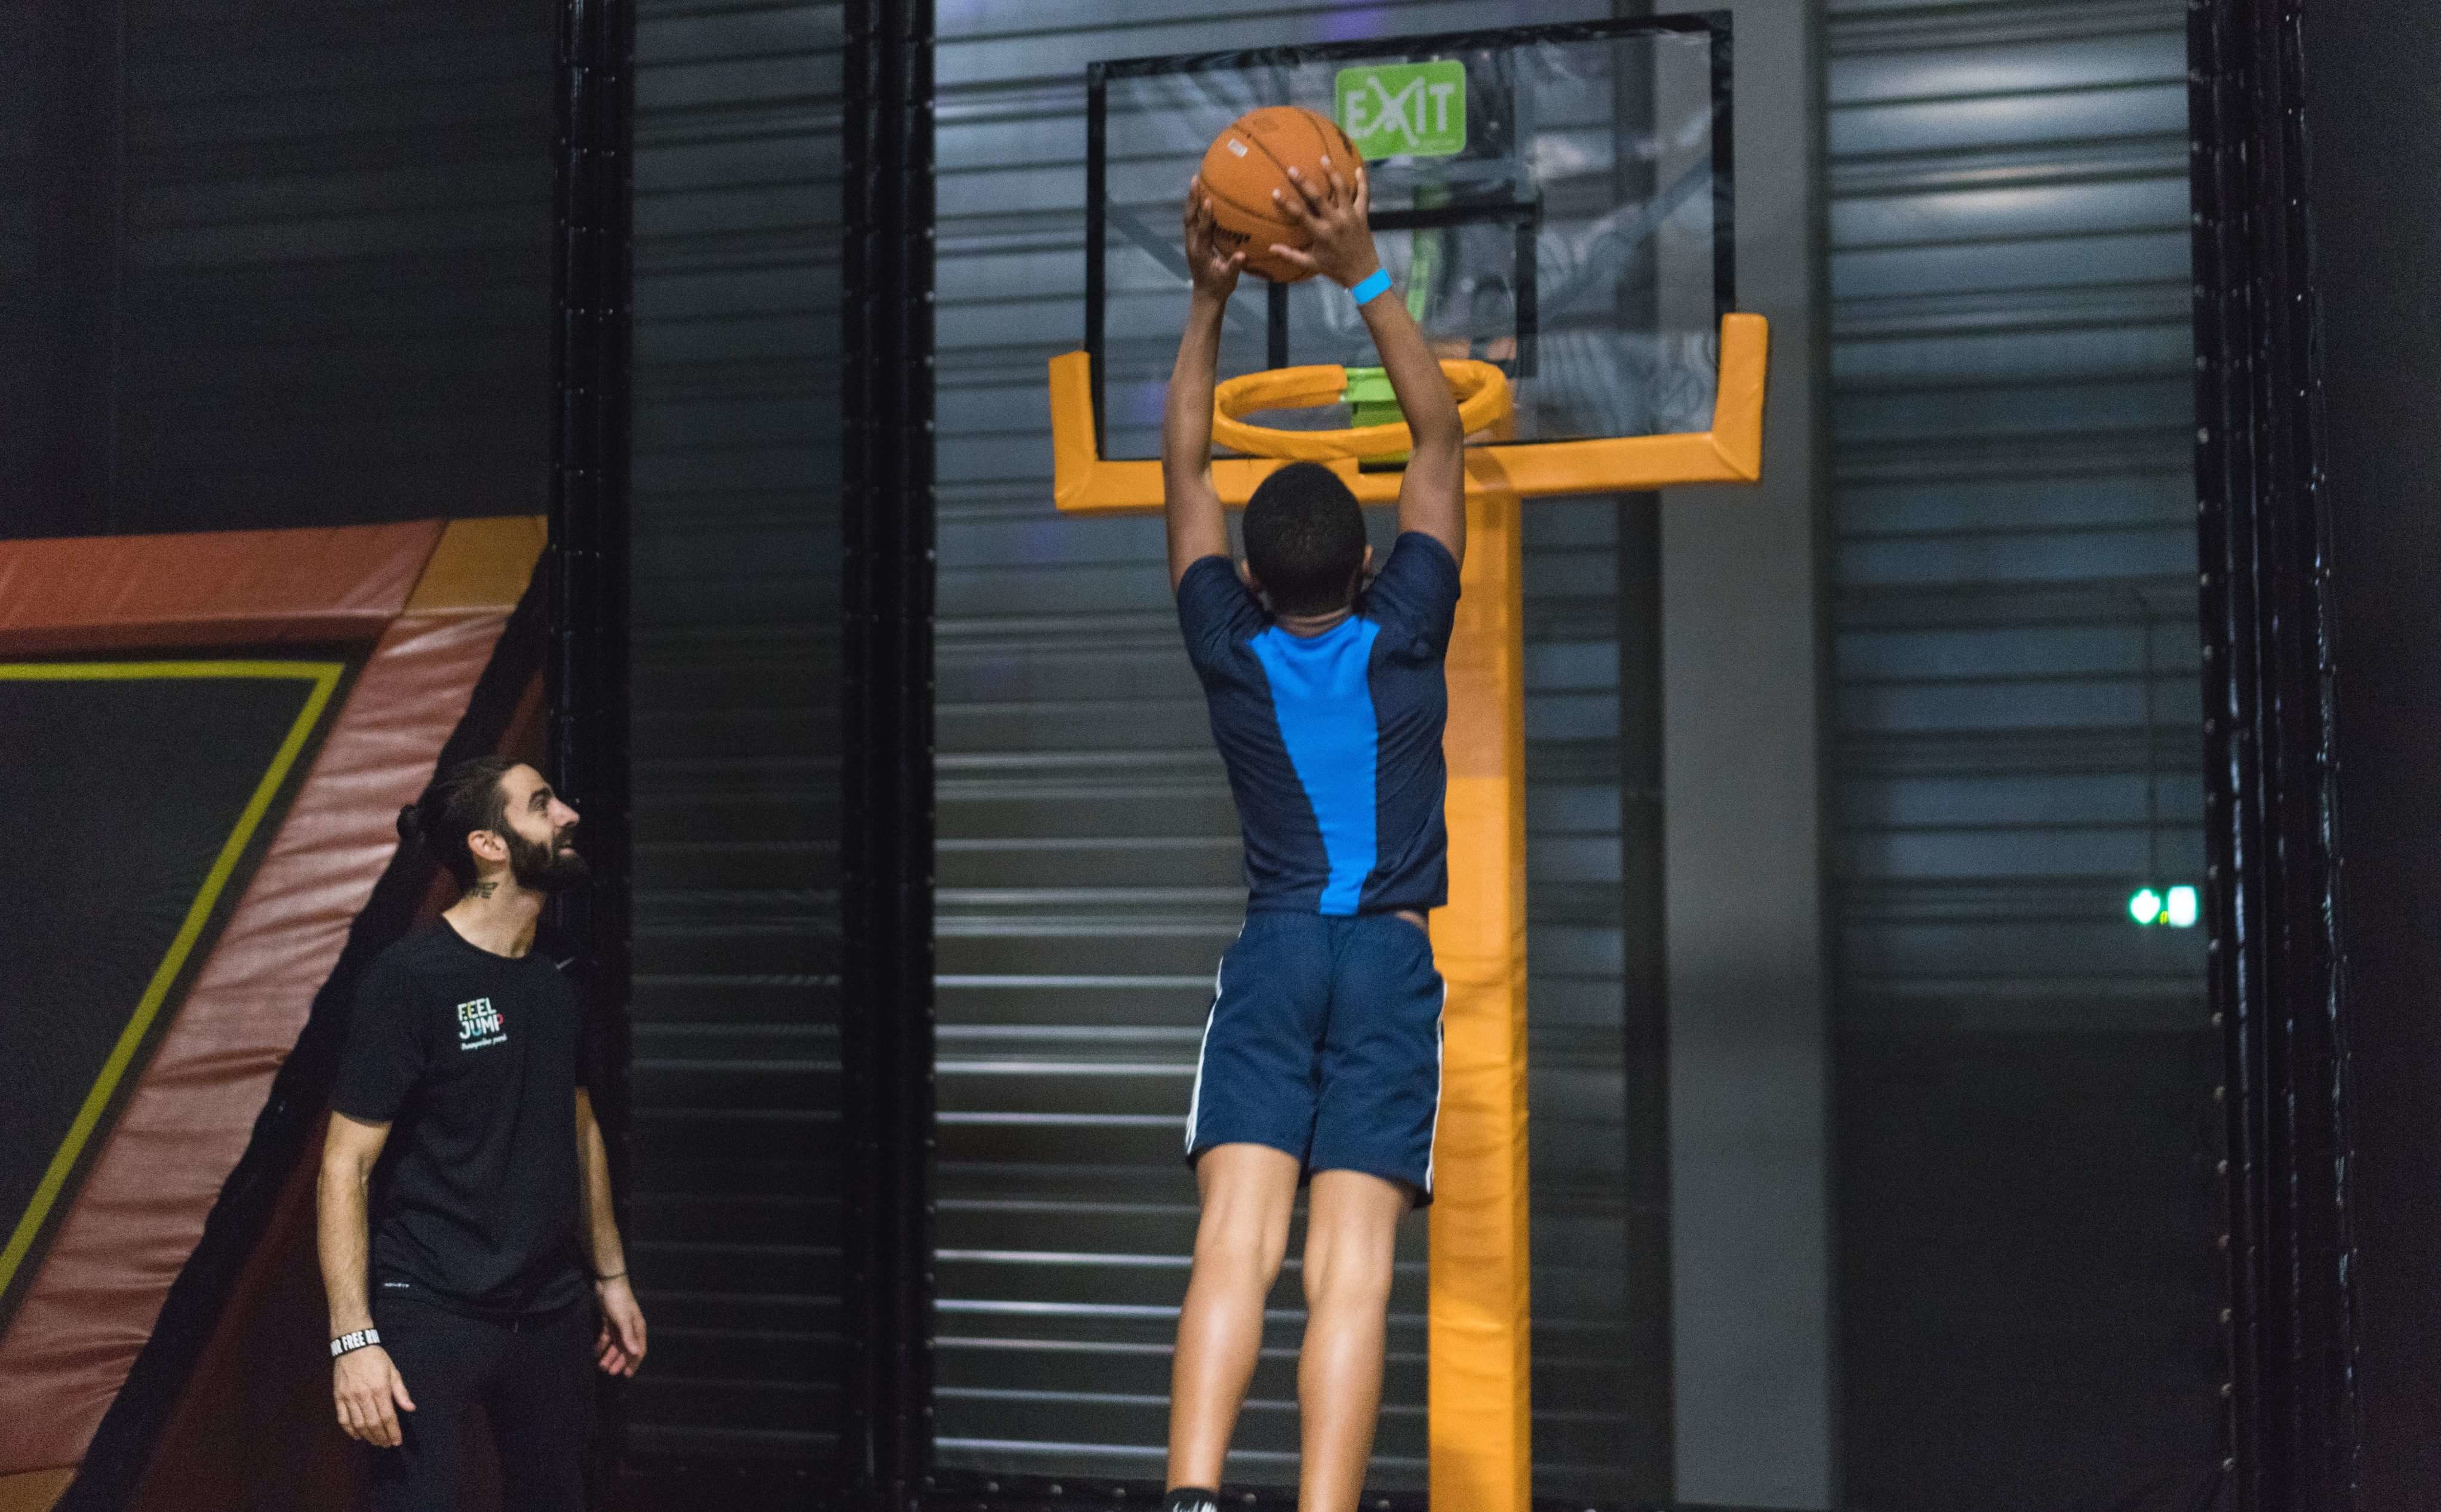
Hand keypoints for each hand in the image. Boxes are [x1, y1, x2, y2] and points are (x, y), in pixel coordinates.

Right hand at [333, 1344, 414, 1447]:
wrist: (353, 1346)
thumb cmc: (376, 1358)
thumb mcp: (393, 1372)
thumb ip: (401, 1392)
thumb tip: (410, 1408)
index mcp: (380, 1389)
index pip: (388, 1416)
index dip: (393, 1431)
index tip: (397, 1441)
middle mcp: (364, 1396)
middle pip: (373, 1423)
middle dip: (381, 1437)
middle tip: (387, 1444)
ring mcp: (349, 1398)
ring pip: (358, 1424)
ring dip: (368, 1436)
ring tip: (376, 1442)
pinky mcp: (338, 1398)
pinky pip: (343, 1419)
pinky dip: (350, 1430)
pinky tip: (358, 1436)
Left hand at [595, 1274, 646, 1376]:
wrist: (608, 1283)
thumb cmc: (619, 1301)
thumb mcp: (623, 1319)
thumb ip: (628, 1337)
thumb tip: (636, 1354)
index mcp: (637, 1328)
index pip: (639, 1350)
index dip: (634, 1363)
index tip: (626, 1375)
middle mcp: (630, 1329)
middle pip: (625, 1349)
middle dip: (618, 1361)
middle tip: (609, 1372)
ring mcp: (619, 1326)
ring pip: (615, 1345)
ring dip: (609, 1355)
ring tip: (600, 1365)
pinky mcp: (609, 1322)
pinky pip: (606, 1338)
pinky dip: (601, 1345)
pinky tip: (595, 1352)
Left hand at [1183, 179, 1245, 299]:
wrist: (1206, 296)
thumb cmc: (1219, 287)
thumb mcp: (1228, 279)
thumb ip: (1233, 266)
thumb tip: (1242, 255)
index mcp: (1201, 252)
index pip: (1202, 231)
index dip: (1205, 216)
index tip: (1209, 199)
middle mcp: (1193, 244)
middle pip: (1190, 218)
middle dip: (1192, 199)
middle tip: (1195, 179)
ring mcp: (1192, 242)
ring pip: (1189, 218)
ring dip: (1192, 200)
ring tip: (1196, 182)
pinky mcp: (1194, 242)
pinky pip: (1193, 221)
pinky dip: (1196, 208)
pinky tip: (1202, 196)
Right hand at [1269, 158, 1379, 288]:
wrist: (1363, 274)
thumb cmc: (1334, 268)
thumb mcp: (1311, 264)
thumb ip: (1291, 255)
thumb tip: (1271, 248)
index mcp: (1321, 234)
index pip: (1300, 215)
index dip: (1287, 203)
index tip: (1275, 192)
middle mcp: (1336, 222)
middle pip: (1318, 197)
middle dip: (1304, 182)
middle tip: (1293, 169)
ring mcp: (1350, 217)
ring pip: (1342, 190)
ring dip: (1332, 173)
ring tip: (1324, 158)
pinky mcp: (1362, 215)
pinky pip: (1364, 195)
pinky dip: (1363, 181)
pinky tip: (1359, 168)